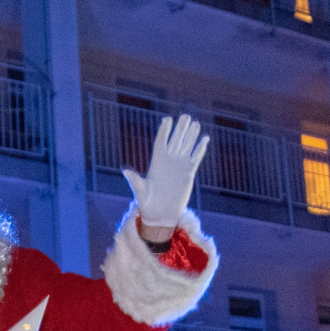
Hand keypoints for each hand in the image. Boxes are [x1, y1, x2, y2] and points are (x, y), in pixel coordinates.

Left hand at [123, 114, 209, 232]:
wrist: (161, 213)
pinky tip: (204, 139)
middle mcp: (168, 160)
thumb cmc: (148, 202)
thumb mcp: (140, 191)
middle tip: (186, 116)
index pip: (161, 141)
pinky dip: (199, 149)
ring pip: (186, 146)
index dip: (164, 130)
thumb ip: (135, 180)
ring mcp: (179, 166)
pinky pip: (195, 158)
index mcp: (156, 161)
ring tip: (196, 124)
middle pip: (175, 140)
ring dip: (191, 135)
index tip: (167, 119)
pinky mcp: (188, 173)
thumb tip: (125, 171)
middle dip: (180, 128)